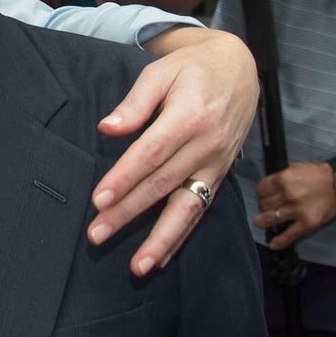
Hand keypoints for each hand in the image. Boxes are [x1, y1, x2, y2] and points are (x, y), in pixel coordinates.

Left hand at [88, 29, 256, 275]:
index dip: (123, 179)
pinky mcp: (220, 174)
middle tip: (97, 234)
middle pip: (161, 185)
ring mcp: (216, 164)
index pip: (150, 154)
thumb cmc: (190, 70)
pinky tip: (161, 257)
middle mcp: (206, 146)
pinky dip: (181, 236)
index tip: (98, 200)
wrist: (238, 69)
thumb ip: (134, 103)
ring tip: (138, 266)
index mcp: (188, 117)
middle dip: (128, 213)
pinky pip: (200, 210)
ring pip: (186, 208)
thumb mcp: (160, 73)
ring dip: (160, 239)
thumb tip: (107, 128)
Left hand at [254, 162, 335, 250]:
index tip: (264, 196)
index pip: (260, 190)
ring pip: (270, 218)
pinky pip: (290, 234)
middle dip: (264, 206)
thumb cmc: (318, 175)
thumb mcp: (295, 167)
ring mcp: (297, 210)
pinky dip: (280, 241)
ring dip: (264, 221)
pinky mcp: (308, 222)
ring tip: (261, 222)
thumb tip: (268, 182)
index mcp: (283, 179)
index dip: (261, 193)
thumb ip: (280, 174)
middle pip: (264, 205)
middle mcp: (288, 195)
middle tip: (268, 207)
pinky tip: (273, 244)